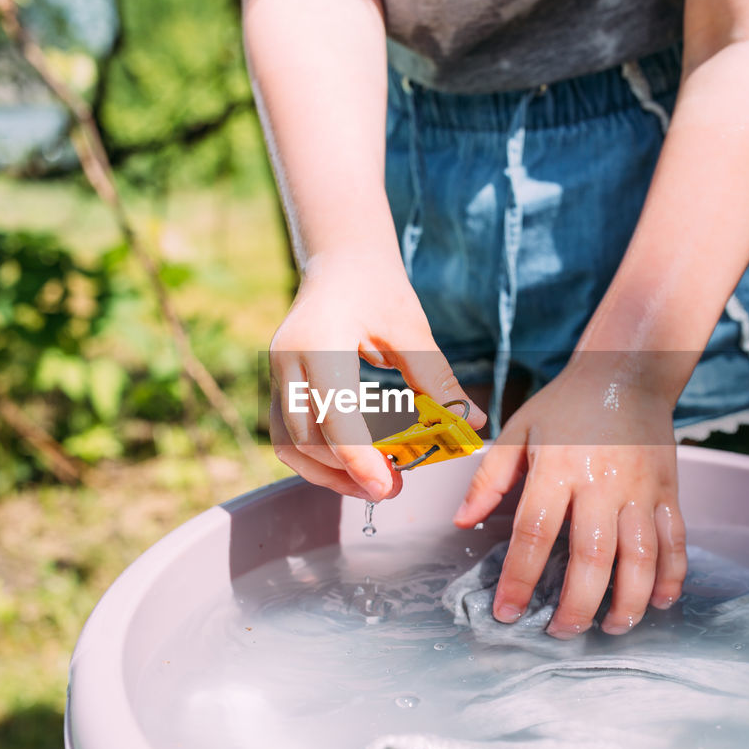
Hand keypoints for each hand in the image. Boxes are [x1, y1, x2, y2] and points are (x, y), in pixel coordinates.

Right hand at [269, 253, 486, 500]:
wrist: (341, 261)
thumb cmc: (378, 289)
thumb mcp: (412, 330)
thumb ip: (438, 380)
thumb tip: (471, 425)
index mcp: (319, 341)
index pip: (334, 414)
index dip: (358, 458)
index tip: (387, 485)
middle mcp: (287, 361)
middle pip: (305, 439)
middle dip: (347, 473)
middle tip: (393, 487)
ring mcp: (277, 374)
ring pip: (289, 445)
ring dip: (328, 475)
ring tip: (375, 485)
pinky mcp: (280, 386)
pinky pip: (288, 437)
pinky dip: (318, 461)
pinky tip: (355, 468)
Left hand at [453, 358, 685, 636]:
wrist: (628, 370)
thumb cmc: (566, 404)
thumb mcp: (518, 430)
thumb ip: (489, 478)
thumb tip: (463, 522)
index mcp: (557, 468)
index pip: (535, 533)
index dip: (520, 578)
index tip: (508, 611)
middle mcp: (601, 482)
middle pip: (592, 556)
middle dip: (577, 604)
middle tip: (561, 633)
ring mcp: (640, 488)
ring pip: (641, 556)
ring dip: (628, 600)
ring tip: (612, 627)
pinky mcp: (668, 490)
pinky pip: (675, 540)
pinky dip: (671, 576)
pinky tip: (658, 602)